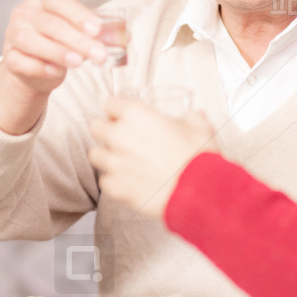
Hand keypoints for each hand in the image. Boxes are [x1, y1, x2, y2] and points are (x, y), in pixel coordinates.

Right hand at [0, 0, 113, 134]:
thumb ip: (96, 31)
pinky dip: (40, 67)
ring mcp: (13, 35)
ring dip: (58, 52)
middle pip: (50, 24)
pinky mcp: (9, 58)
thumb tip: (124, 37)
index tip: (98, 30)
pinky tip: (57, 73)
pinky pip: (21, 62)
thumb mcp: (78, 31)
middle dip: (77, 40)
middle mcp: (24, 13)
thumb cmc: (60, 41)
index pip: (59, 1)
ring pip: (32, 41)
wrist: (35, 66)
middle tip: (99, 54)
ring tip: (79, 63)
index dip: (79, 15)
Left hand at [88, 97, 217, 219]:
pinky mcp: (116, 187)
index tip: (125, 116)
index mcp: (137, 115)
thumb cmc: (198, 158)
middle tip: (122, 139)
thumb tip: (195, 115)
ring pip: (95, 155)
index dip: (118, 110)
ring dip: (107, 157)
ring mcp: (115, 163)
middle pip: (96, 127)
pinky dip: (114, 181)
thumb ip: (193, 118)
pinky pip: (105, 181)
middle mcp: (120, 136)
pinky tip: (128, 182)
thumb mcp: (200, 129)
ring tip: (123, 162)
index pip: (110, 103)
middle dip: (106, 131)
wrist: (199, 192)